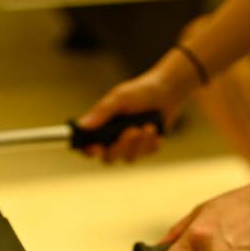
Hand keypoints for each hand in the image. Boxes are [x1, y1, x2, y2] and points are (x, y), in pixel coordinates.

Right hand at [78, 48, 198, 162]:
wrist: (166, 92)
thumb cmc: (139, 92)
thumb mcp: (119, 98)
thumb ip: (101, 112)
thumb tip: (82, 126)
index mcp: (100, 127)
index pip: (86, 147)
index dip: (88, 151)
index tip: (97, 148)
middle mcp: (112, 139)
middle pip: (108, 158)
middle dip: (122, 146)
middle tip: (133, 130)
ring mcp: (129, 146)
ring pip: (128, 158)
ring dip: (139, 143)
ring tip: (148, 126)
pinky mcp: (144, 148)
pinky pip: (145, 155)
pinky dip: (151, 143)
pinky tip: (154, 130)